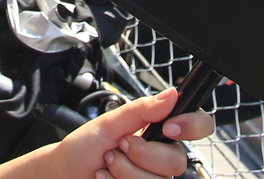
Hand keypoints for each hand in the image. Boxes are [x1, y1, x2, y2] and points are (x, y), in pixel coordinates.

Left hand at [52, 88, 213, 178]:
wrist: (65, 173)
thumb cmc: (84, 147)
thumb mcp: (109, 122)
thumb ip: (141, 110)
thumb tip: (172, 94)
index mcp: (159, 132)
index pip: (198, 126)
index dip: (192, 126)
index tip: (169, 128)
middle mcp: (161, 157)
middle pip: (176, 161)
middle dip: (141, 154)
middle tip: (118, 146)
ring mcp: (153, 178)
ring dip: (124, 171)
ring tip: (107, 164)